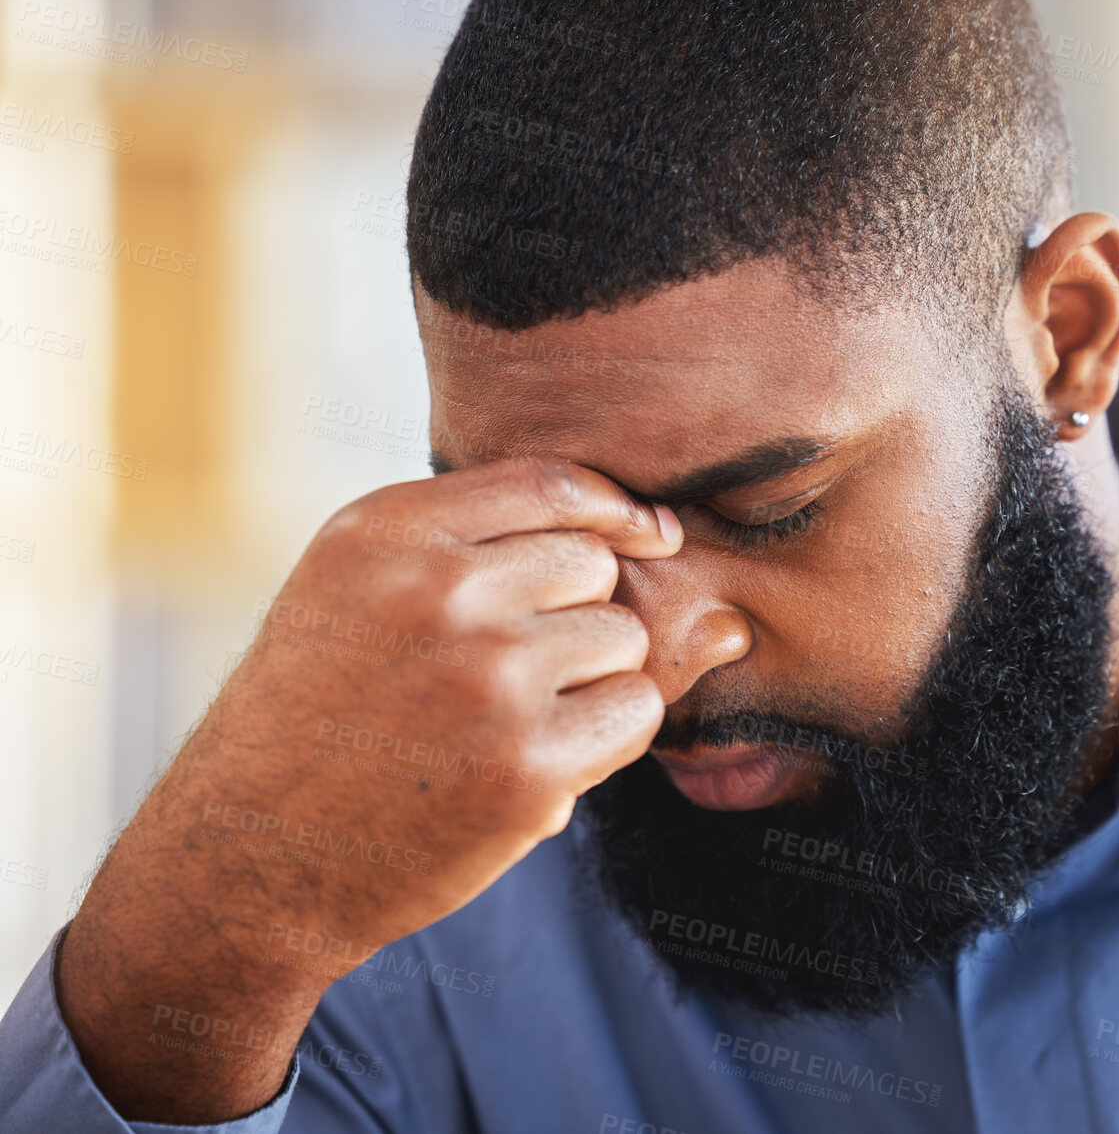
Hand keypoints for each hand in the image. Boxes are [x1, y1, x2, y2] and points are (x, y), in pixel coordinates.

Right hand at [57, 456, 681, 1123]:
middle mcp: (439, 592)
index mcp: (385, 532)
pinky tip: (535, 760)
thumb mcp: (352, 584)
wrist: (251, 858)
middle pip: (594, 564)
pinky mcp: (529, 767)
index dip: (611, 511)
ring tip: (507, 719)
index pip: (551, 482)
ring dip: (591, 679)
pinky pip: (635, 711)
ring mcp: (490, 680)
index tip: (641, 537)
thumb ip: (468, 537)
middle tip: (505, 673)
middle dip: (573, 613)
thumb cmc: (318, 711)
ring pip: (624, 638)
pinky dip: (606, 738)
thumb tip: (645, 522)